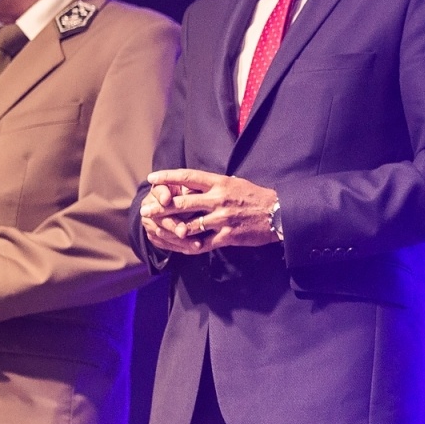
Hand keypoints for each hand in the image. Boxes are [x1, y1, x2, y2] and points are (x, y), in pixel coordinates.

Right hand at [139, 182, 204, 255]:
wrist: (183, 207)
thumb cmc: (193, 193)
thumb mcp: (193, 187)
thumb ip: (192, 189)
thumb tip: (194, 193)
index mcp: (160, 188)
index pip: (158, 191)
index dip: (162, 195)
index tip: (167, 200)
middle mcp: (150, 205)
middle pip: (160, 216)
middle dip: (172, 225)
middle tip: (184, 232)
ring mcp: (149, 221)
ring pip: (163, 233)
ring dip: (180, 240)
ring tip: (197, 245)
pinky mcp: (154, 235)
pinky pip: (165, 243)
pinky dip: (180, 247)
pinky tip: (193, 249)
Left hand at [142, 169, 279, 253]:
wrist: (278, 213)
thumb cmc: (255, 196)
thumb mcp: (235, 183)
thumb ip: (214, 185)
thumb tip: (193, 185)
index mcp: (220, 183)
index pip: (188, 177)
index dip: (168, 177)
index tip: (152, 178)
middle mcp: (218, 199)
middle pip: (182, 204)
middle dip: (160, 208)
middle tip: (145, 211)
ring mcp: (222, 219)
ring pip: (189, 225)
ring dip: (172, 229)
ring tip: (159, 230)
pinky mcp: (227, 235)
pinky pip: (204, 242)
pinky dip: (191, 245)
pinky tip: (181, 246)